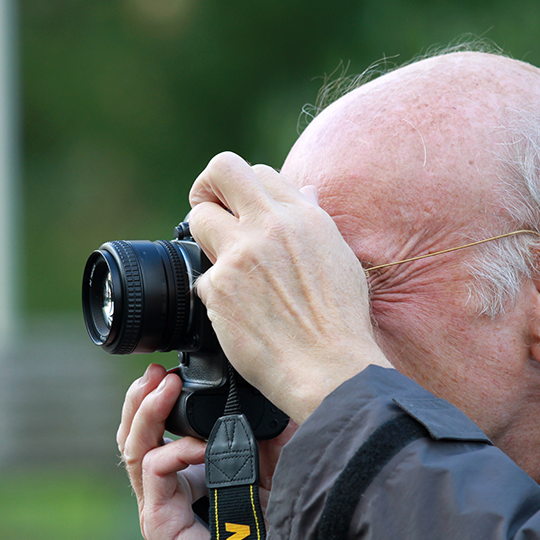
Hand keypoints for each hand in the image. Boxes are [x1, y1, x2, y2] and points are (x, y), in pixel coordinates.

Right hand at [117, 363, 308, 539]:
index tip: (175, 371)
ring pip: (134, 449)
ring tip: (162, 386)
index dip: (161, 400)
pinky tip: (198, 445)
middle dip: (142, 398)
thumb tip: (275, 403)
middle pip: (136, 434)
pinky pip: (154, 473)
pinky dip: (174, 451)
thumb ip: (266, 443)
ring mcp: (159, 506)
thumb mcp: (271, 476)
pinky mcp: (160, 522)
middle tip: (157, 372)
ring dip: (146, 413)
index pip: (159, 431)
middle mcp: (167, 489)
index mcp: (187, 477)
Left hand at [188, 152, 391, 422]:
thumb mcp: (341, 259)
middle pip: (222, 170)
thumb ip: (315, 221)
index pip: (260, 172)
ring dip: (203, 239)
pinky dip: (214, 295)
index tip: (239, 209)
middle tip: (208, 212)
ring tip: (222, 268)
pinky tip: (236, 314)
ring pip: (198, 219)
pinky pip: (200, 277)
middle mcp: (271, 226)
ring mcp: (241, 254)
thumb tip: (304, 192)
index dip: (245, 190)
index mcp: (305, 217)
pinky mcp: (219, 287)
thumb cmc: (341, 325)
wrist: (329, 370)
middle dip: (208, 188)